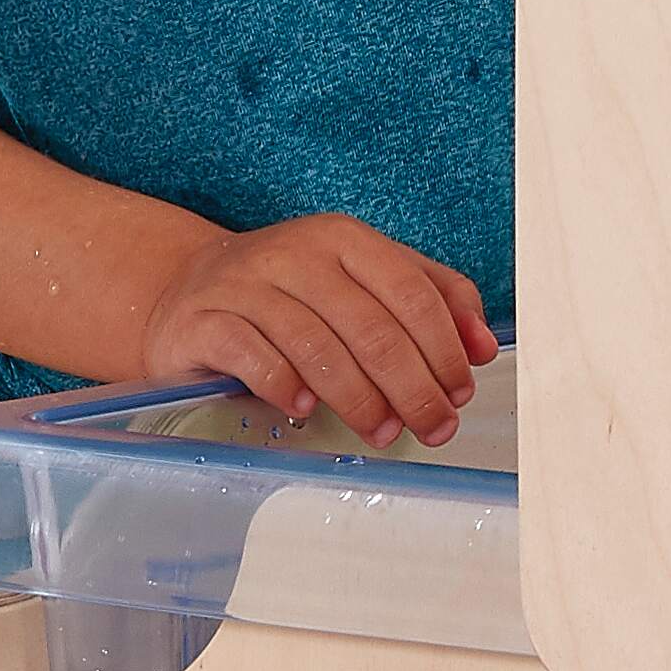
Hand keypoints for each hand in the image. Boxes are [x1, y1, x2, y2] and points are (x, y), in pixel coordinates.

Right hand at [130, 213, 489, 443]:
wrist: (188, 291)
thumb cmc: (291, 295)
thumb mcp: (361, 282)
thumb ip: (429, 301)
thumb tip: (482, 345)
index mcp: (343, 239)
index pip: (410, 291)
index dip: (444, 347)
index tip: (460, 391)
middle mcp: (296, 253)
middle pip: (371, 327)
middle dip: (413, 387)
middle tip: (433, 427)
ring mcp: (246, 284)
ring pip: (318, 346)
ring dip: (359, 399)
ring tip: (382, 432)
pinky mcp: (205, 320)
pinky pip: (254, 355)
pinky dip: (286, 386)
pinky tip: (306, 410)